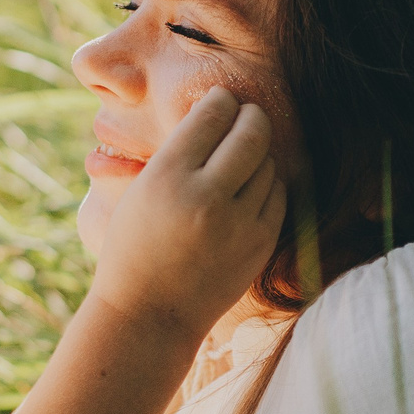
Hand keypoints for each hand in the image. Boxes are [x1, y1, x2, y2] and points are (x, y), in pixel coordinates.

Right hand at [86, 86, 283, 341]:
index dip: (221, 100)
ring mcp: (238, 223)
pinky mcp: (259, 244)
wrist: (149, 314)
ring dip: (258, 153)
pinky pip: (278, 194)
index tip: (221, 100)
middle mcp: (207, 196)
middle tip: (246, 115)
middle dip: (251, 115)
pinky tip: (251, 187)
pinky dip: (268, 184)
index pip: (212, 114)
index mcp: (168, 176)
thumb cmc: (134, 248)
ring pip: (268, 162)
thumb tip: (214, 110)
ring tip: (241, 158)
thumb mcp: (138, 192)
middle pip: (251, 131)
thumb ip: (175, 154)